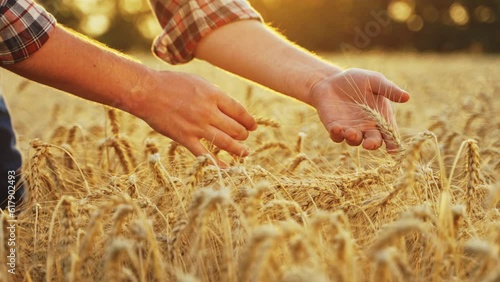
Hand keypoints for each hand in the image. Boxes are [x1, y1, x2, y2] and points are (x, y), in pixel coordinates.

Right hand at [134, 71, 256, 163]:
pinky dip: (218, 164)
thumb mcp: (198, 83)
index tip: (253, 126)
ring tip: (245, 153)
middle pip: (235, 128)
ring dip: (238, 149)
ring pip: (225, 142)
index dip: (249, 121)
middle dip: (243, 135)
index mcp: (213, 95)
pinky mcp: (184, 138)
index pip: (239, 111)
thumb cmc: (171, 84)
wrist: (147, 91)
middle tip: (244, 137)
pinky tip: (228, 168)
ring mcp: (196, 126)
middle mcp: (208, 111)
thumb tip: (230, 108)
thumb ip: (214, 95)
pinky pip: (205, 155)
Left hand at [309, 68, 409, 151]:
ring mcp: (350, 129)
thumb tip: (407, 97)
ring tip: (351, 133)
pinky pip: (336, 136)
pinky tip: (336, 128)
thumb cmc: (356, 80)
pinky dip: (337, 134)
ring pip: (354, 141)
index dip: (392, 142)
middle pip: (373, 141)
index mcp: (380, 117)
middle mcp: (367, 127)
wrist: (331, 80)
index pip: (389, 133)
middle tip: (369, 144)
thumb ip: (389, 89)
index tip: (393, 149)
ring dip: (354, 139)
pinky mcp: (335, 128)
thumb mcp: (374, 81)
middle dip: (372, 144)